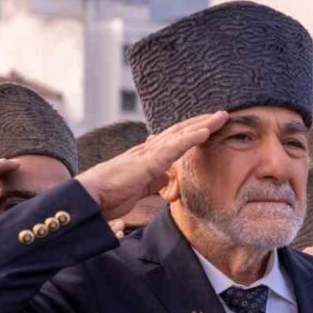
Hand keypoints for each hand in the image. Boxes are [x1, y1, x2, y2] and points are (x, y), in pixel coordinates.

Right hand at [77, 111, 227, 221]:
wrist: (90, 198)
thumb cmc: (110, 195)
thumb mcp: (139, 188)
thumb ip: (153, 182)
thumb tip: (165, 179)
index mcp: (147, 156)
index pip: (174, 139)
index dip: (193, 131)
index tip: (211, 126)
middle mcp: (148, 149)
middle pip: (180, 131)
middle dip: (202, 122)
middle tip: (222, 114)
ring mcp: (148, 153)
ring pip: (180, 134)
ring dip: (203, 125)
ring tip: (221, 116)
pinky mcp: (148, 162)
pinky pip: (173, 147)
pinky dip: (191, 138)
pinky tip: (206, 131)